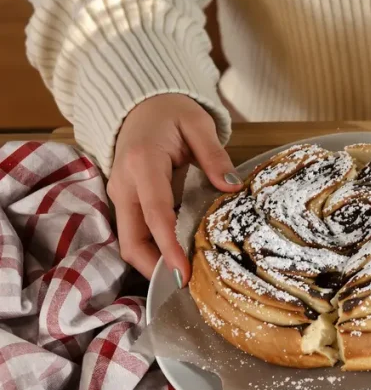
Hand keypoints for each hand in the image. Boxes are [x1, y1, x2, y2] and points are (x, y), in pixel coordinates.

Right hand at [107, 94, 240, 282]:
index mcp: (142, 163)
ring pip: (130, 241)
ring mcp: (121, 195)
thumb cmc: (170, 112)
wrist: (140, 104)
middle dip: (155, 267)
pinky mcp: (126, 201)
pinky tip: (179, 259)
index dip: (168, 246)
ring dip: (154, 262)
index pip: (155, 213)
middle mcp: (124, 184)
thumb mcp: (197, 124)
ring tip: (188, 277)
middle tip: (188, 285)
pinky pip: (136, 233)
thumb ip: (213, 155)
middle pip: (131, 240)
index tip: (183, 271)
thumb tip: (231, 186)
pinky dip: (154, 249)